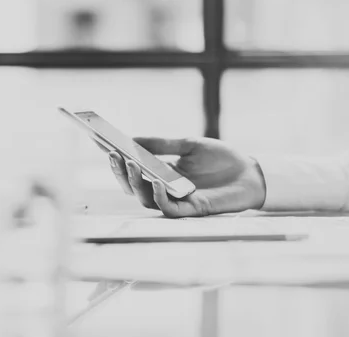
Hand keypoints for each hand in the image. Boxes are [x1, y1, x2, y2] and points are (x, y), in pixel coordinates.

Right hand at [108, 137, 266, 216]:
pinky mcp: (192, 211)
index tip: (96, 139)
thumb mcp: (189, 144)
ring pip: (144, 199)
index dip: (114, 156)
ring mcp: (176, 201)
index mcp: (162, 172)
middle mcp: (164, 189)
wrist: (251, 172)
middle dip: (119, 171)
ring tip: (130, 163)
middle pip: (132, 186)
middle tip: (111, 153)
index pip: (132, 167)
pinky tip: (155, 182)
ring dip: (135, 183)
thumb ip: (162, 143)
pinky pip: (168, 209)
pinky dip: (159, 197)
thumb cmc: (222, 159)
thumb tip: (131, 138)